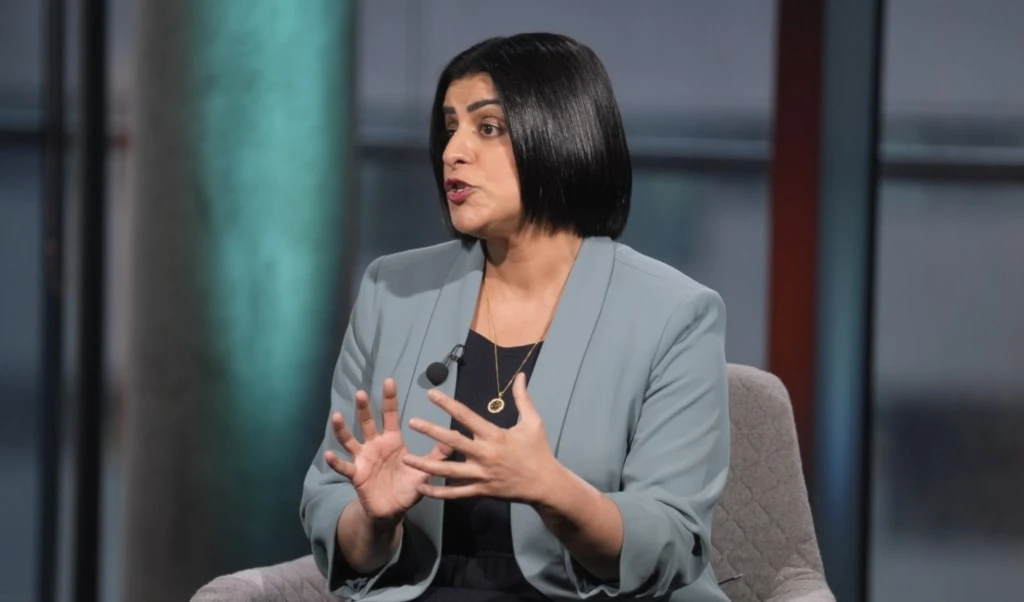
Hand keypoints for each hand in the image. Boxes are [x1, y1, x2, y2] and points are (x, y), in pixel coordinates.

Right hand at [324, 378, 450, 521]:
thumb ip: (438, 454)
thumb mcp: (425, 470)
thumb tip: (454, 436)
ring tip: (337, 416)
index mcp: (392, 441)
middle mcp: (375, 445)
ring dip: (342, 429)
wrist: (393, 511)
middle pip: (367, 423)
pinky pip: (344, 467)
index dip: (389, 399)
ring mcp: (363, 459)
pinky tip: (328, 455)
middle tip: (361, 393)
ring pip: (350, 440)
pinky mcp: (356, 475)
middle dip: (364, 408)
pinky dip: (336, 462)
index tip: (389, 381)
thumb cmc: (408, 487)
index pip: (389, 415)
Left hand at [402, 373, 560, 503]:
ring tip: (406, 459)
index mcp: (495, 436)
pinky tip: (422, 488)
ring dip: (425, 465)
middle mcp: (484, 454)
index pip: (466, 416)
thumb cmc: (538, 451)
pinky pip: (456, 493)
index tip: (431, 394)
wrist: (545, 485)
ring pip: (448, 471)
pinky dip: (438, 492)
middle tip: (411, 421)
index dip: (447, 404)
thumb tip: (520, 376)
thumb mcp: (534, 422)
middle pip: (452, 441)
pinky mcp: (481, 491)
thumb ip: (523, 398)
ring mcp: (481, 475)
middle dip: (431, 431)